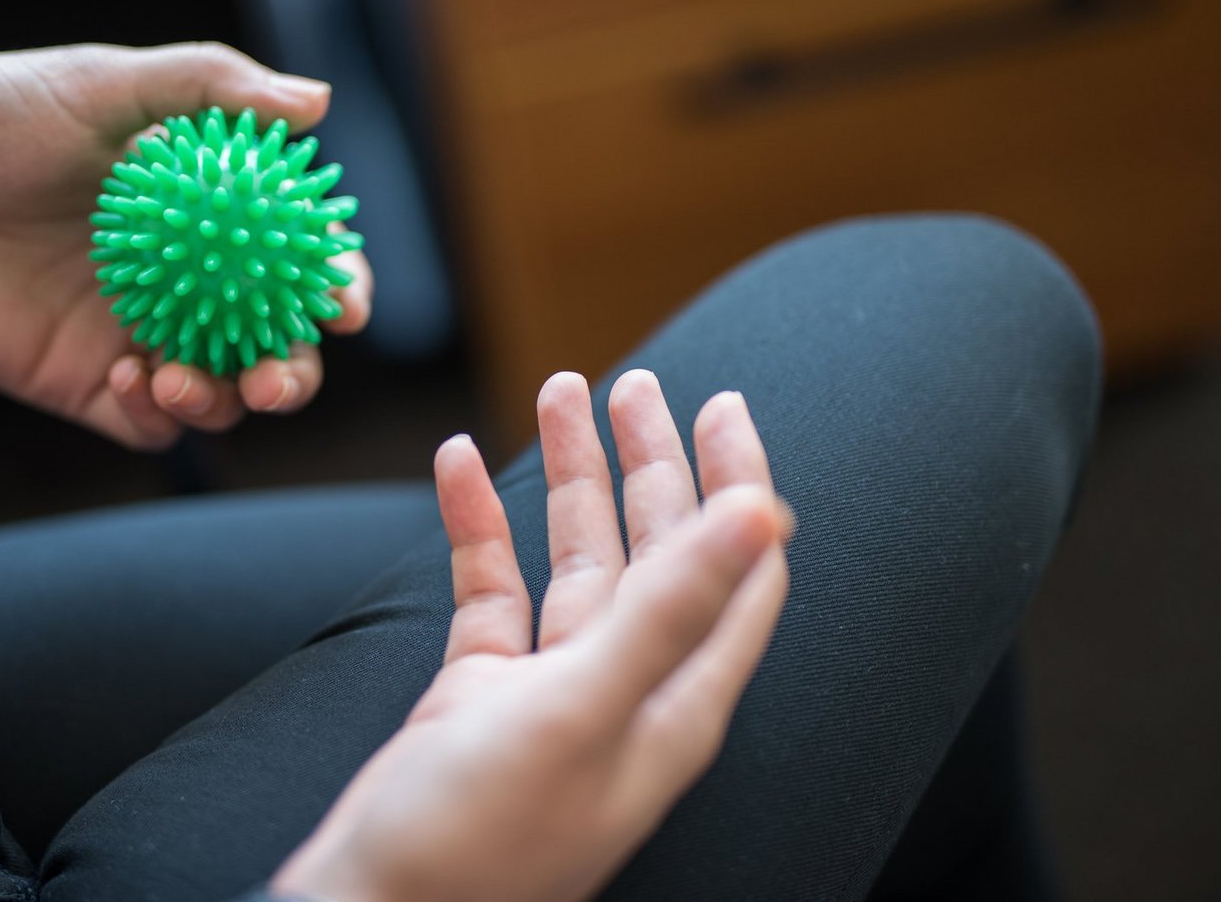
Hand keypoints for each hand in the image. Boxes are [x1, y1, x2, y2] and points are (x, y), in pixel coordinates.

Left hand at [0, 43, 372, 447]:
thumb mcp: (99, 83)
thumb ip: (208, 87)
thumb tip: (318, 102)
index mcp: (199, 211)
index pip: (292, 255)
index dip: (333, 280)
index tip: (343, 300)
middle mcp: (180, 277)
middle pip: (272, 340)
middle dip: (295, 368)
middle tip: (277, 375)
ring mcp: (134, 332)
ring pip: (222, 392)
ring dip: (230, 400)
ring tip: (191, 379)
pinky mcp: (83, 382)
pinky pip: (148, 424)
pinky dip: (162, 417)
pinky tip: (136, 381)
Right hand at [272, 370, 791, 901]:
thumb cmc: (481, 838)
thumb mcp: (583, 710)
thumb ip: (672, 609)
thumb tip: (763, 513)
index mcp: (676, 697)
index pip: (739, 570)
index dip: (739, 484)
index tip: (723, 404)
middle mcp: (626, 687)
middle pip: (658, 549)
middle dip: (648, 462)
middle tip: (633, 383)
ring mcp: (551, 687)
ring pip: (574, 558)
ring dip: (566, 478)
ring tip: (558, 394)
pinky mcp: (482, 689)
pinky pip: (491, 587)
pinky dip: (478, 525)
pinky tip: (456, 464)